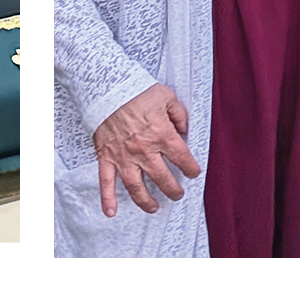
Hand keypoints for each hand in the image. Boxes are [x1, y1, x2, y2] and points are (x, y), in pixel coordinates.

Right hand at [93, 83, 200, 217]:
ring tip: (153, 207)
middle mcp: (144, 150)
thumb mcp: (167, 96)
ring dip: (146, 201)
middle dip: (173, 189)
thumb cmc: (137, 90)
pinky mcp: (106, 157)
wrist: (107, 86)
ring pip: (136, 187)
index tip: (193, 172)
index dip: (191, 168)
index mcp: (162, 135)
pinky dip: (107, 199)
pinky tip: (110, 212)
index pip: (182, 159)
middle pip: (162, 179)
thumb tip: (184, 130)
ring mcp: (124, 156)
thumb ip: (180, 115)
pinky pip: (106, 181)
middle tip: (177, 194)